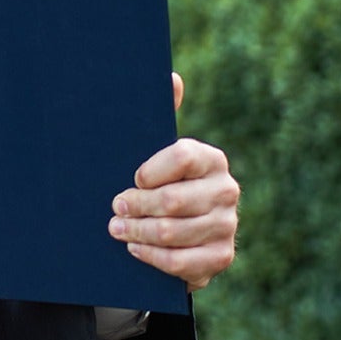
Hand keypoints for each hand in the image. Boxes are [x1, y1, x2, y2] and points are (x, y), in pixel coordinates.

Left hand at [108, 73, 238, 290]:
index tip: (131, 178)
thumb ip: (161, 115)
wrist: (175, 232)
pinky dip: (152, 256)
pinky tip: (135, 249)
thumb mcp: (154, 151)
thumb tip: (171, 77)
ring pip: (173, 232)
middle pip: (173, 200)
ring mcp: (226, 226)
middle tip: (114, 207)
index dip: (150, 170)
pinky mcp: (220, 257)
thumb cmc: (157, 183)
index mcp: (211, 159)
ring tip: (116, 229)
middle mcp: (226, 190)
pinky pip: (181, 262)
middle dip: (135, 206)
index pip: (181, 156)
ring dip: (137, 232)